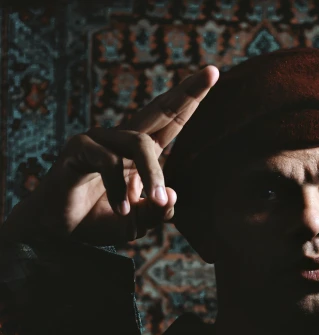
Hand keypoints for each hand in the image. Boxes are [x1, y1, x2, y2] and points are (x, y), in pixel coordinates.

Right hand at [0, 66, 218, 245]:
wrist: (61, 232)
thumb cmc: (98, 221)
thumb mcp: (138, 223)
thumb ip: (157, 212)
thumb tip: (171, 194)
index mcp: (139, 152)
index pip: (170, 122)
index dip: (190, 99)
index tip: (214, 73)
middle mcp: (122, 139)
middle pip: (159, 110)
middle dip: (186, 93)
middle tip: (212, 73)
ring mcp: (100, 139)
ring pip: (140, 144)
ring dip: (152, 174)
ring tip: (153, 201)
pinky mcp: (79, 148)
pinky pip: (108, 162)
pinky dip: (118, 189)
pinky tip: (122, 210)